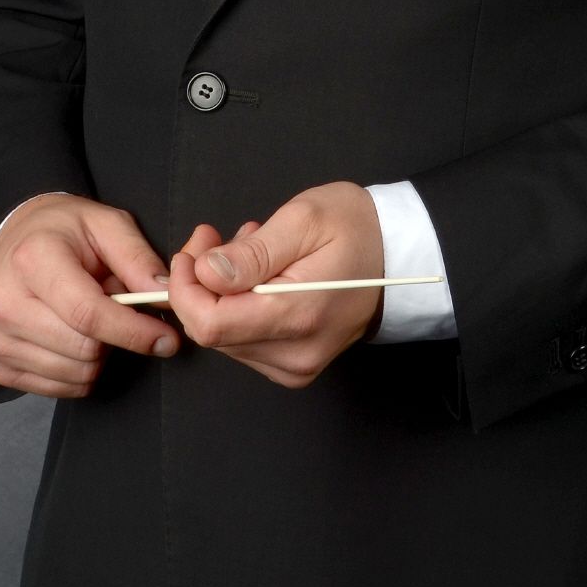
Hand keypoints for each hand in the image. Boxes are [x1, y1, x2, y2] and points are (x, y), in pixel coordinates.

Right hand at [0, 193, 182, 397]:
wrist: (16, 239)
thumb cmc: (65, 231)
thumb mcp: (107, 224)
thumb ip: (138, 258)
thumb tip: (164, 297)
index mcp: (33, 259)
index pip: (88, 314)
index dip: (134, 331)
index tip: (167, 339)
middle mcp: (5, 302)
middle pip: (84, 349)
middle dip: (117, 337)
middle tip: (118, 308)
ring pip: (74, 375)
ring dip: (98, 355)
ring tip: (91, 316)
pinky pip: (56, 389)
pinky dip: (78, 371)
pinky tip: (74, 337)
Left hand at [167, 181, 383, 387]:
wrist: (401, 255)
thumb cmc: (357, 228)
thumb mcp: (304, 219)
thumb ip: (253, 251)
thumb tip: (205, 273)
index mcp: (297, 317)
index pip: (211, 325)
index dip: (185, 290)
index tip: (193, 252)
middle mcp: (294, 355)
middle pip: (214, 333)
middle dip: (202, 284)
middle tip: (217, 238)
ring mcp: (296, 367)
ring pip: (225, 338)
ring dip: (221, 293)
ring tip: (250, 249)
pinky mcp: (296, 367)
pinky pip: (245, 342)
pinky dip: (240, 307)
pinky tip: (259, 275)